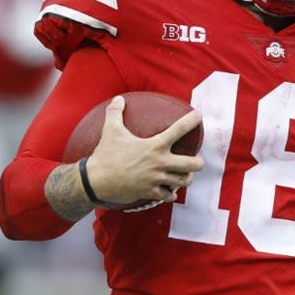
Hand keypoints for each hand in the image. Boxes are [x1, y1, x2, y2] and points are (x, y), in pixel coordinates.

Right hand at [85, 96, 204, 204]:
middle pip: (194, 164)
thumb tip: (118, 99)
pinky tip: (169, 191)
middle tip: (196, 160)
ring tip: (183, 175)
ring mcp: (157, 179)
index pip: (179, 129)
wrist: (96, 181)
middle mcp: (160, 163)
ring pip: (184, 181)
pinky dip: (170, 193)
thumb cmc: (105, 154)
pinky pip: (169, 195)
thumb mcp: (111, 130)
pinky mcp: (151, 193)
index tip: (198, 116)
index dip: (192, 120)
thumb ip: (116, 113)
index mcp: (155, 145)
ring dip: (185, 178)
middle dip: (198, 162)